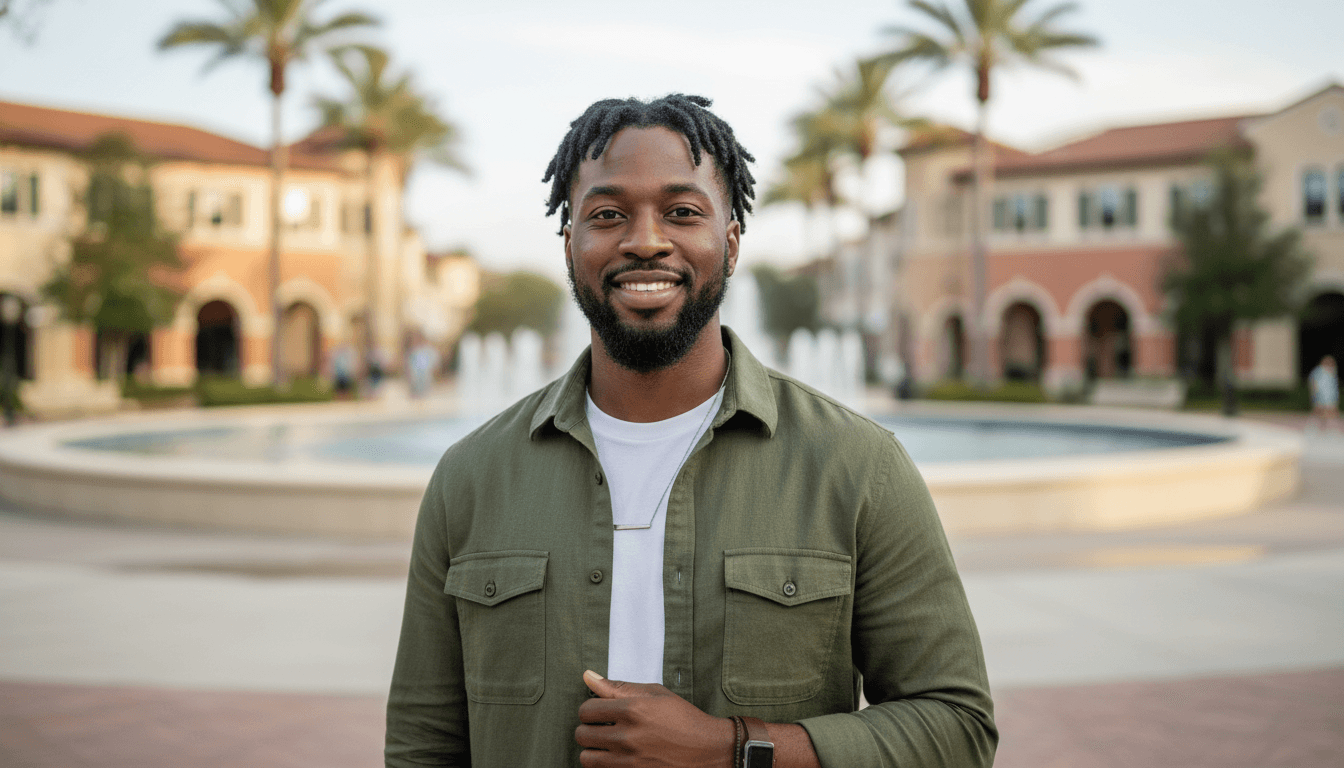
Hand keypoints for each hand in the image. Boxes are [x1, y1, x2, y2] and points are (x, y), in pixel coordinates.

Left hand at [575, 670, 734, 767]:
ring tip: (607, 745)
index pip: (586, 710)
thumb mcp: (655, 694)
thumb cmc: (683, 719)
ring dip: (593, 750)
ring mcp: (629, 761)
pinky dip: (604, 766)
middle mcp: (628, 736)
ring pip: (586, 758)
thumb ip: (618, 686)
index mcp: (633, 710)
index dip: (589, 709)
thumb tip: (587, 676)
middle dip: (589, 729)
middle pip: (582, 735)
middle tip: (602, 728)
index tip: (599, 712)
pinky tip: (616, 758)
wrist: (708, 751)